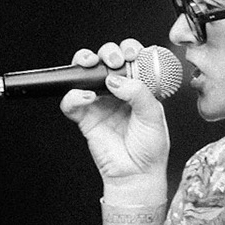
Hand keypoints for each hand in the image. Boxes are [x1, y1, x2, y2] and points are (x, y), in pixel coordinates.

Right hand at [58, 38, 169, 183]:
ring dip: (85, 63)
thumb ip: (138, 92)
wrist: (136, 174)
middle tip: (114, 61)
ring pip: (85, 74)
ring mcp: (100, 102)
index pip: (131, 59)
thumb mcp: (153, 115)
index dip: (128, 49)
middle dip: (107, 53)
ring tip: (92, 66)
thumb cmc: (150, 149)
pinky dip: (74, 95)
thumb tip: (116, 79)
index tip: (131, 53)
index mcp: (138, 87)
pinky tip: (87, 98)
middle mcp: (118, 91)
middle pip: (106, 60)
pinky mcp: (84, 117)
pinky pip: (71, 101)